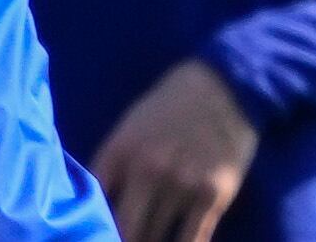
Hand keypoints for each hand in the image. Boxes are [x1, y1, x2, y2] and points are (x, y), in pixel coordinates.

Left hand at [92, 58, 257, 241]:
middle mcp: (147, 171)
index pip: (95, 201)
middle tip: (121, 240)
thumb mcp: (129, 127)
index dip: (93, 222)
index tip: (94, 232)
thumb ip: (113, 163)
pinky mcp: (214, 197)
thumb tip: (98, 201)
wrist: (222, 88)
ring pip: (156, 239)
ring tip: (146, 240)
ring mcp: (181, 186)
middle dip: (122, 239)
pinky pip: (193, 239)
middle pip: (125, 229)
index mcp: (120, 150)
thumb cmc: (169, 106)